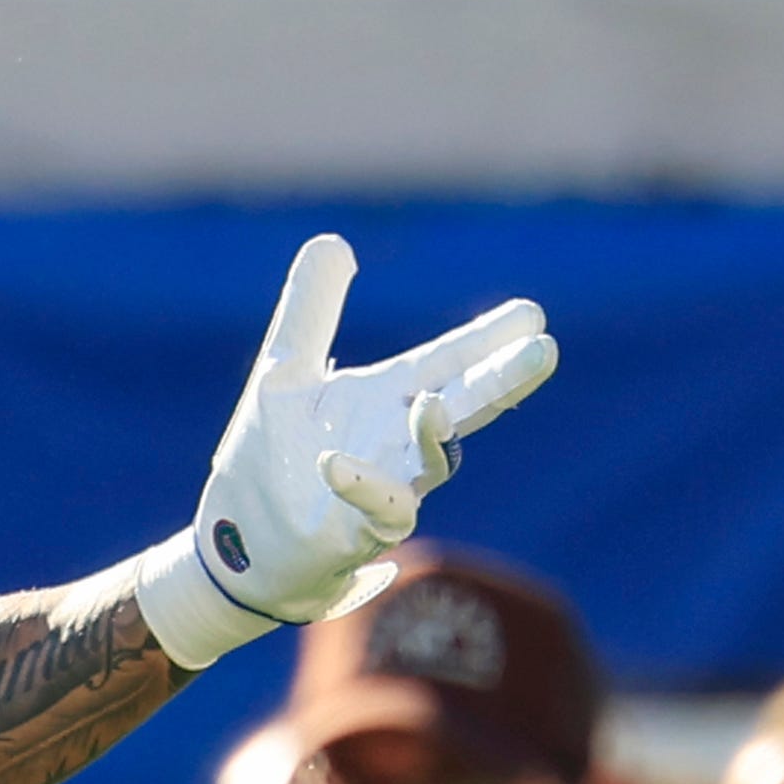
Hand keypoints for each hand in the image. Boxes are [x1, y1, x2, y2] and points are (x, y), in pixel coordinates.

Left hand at [134, 236, 558, 672]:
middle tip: (545, 350)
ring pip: (430, 465)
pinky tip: (336, 463)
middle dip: (503, 380)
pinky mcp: (357, 536)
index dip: (487, 339)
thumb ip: (311, 310)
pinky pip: (375, 513)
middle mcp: (399, 443)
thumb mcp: (283, 372)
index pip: (449, 362)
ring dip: (434, 436)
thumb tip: (334, 241)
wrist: (238, 542)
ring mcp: (387, 491)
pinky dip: (362, 487)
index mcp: (389, 399)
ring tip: (432, 404)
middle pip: (465, 406)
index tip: (532, 315)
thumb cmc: (270, 460)